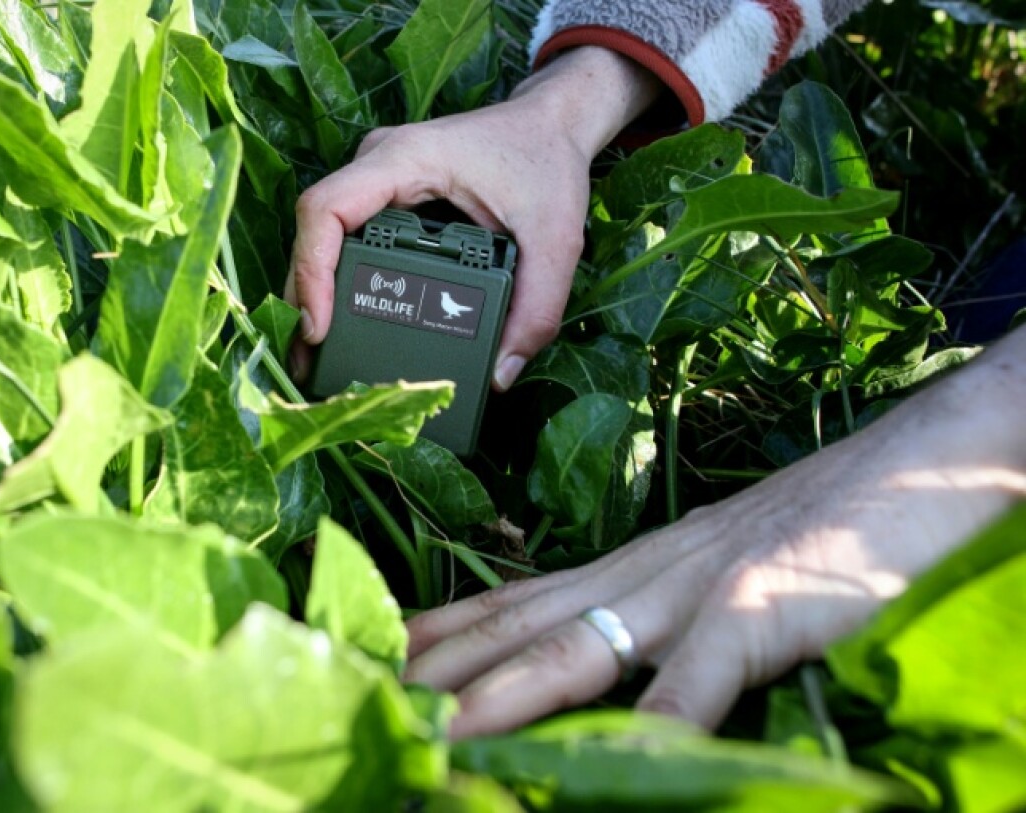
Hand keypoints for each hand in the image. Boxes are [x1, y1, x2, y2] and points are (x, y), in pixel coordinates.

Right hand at [284, 47, 660, 390]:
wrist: (553, 124)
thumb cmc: (549, 164)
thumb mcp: (556, 240)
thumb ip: (537, 308)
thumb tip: (502, 375)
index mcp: (407, 159)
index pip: (326, 208)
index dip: (311, 269)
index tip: (318, 327)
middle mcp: (378, 163)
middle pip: (314, 229)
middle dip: (304, 295)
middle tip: (306, 360)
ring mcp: (376, 177)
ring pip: (321, 233)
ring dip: (311, 290)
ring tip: (311, 353)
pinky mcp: (385, 195)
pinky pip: (342, 234)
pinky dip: (334, 277)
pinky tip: (337, 321)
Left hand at [404, 327, 1025, 737]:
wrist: (909, 466)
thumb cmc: (810, 527)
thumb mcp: (709, 576)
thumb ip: (648, 619)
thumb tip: (597, 664)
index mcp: (629, 567)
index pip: (513, 602)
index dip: (439, 632)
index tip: (375, 653)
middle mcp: (642, 575)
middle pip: (519, 625)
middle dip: (436, 667)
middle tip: (361, 691)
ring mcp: (697, 589)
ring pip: (579, 647)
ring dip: (503, 695)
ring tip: (437, 733)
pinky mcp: (762, 606)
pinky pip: (703, 675)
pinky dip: (663, 715)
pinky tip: (632, 757)